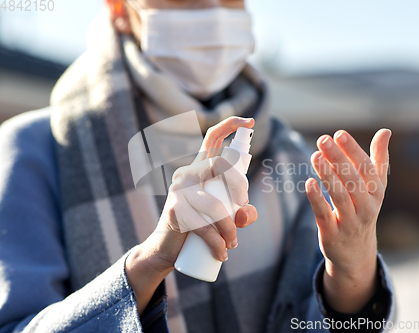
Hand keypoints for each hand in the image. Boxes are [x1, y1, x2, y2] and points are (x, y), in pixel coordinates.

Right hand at [126, 116, 258, 313]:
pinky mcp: (174, 210)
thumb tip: (247, 212)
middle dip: (241, 188)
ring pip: (216, 205)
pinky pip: (203, 225)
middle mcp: (188, 173)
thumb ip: (241, 212)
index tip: (249, 122)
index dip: (230, 125)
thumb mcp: (224, 217)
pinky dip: (217, 243)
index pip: (212, 138)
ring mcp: (179, 190)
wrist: (166, 249)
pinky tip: (221, 254)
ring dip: (230, 229)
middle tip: (242, 212)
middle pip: (222, 166)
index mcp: (200, 168)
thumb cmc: (198, 227)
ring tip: (232, 244)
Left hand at [305, 129, 390, 313]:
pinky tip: (308, 182)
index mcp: (377, 192)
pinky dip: (317, 199)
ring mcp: (350, 222)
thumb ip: (378, 159)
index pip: (366, 168)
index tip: (338, 134)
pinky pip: (324, 215)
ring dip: (327, 175)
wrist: (355, 252)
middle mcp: (366, 207)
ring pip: (339, 196)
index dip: (352, 150)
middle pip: (353, 180)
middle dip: (338, 158)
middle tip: (323, 139)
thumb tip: (385, 131)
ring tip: (315, 156)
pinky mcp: (332, 234)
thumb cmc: (363, 209)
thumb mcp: (375, 187)